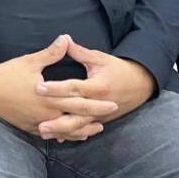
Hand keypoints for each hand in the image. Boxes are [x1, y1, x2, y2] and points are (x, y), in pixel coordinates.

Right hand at [0, 35, 117, 136]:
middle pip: (77, 117)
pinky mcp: (30, 128)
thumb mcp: (29, 62)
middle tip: (111, 114)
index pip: (79, 101)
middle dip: (95, 116)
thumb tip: (65, 38)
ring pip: (66, 130)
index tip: (112, 102)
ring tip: (95, 129)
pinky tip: (71, 135)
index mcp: (49, 96)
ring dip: (83, 130)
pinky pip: (52, 135)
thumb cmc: (6, 75)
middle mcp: (47, 113)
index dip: (97, 103)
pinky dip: (64, 135)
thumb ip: (51, 54)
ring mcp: (38, 122)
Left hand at [37, 39, 154, 127]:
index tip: (38, 88)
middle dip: (57, 119)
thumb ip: (80, 52)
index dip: (56, 88)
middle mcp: (98, 104)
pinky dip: (72, 134)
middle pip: (75, 113)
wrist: (140, 84)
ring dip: (61, 130)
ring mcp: (100, 115)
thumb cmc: (117, 69)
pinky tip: (58, 138)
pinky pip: (85, 128)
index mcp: (97, 86)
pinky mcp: (101, 119)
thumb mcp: (99, 58)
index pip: (73, 88)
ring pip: (79, 125)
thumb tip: (63, 39)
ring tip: (43, 133)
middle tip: (39, 123)